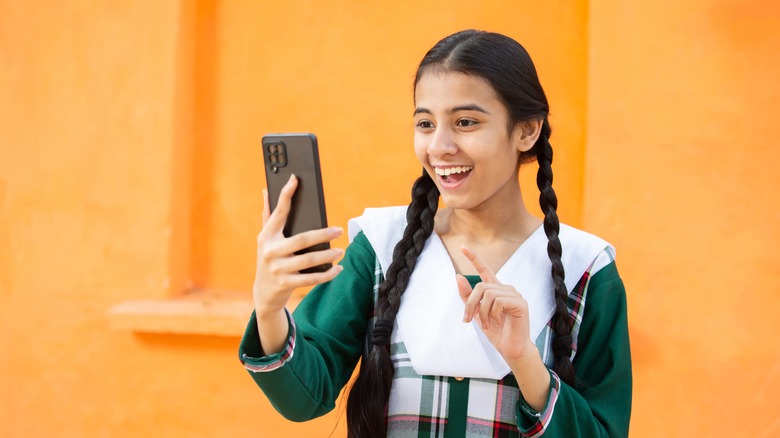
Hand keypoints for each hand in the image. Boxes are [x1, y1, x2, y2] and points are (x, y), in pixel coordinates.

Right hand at [253, 174, 343, 316]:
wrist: (263, 292)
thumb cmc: (269, 258)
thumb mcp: (265, 239)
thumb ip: (268, 216)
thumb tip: (267, 190)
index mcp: (266, 235)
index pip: (278, 212)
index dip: (286, 194)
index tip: (295, 179)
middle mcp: (270, 250)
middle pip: (302, 239)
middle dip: (323, 234)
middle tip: (339, 230)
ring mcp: (277, 269)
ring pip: (309, 260)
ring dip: (328, 256)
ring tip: (340, 251)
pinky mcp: (285, 284)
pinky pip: (311, 279)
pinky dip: (327, 274)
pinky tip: (338, 268)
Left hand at [456, 244, 535, 360]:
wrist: (510, 348)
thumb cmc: (495, 331)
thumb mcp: (476, 313)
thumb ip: (468, 296)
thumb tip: (458, 276)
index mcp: (495, 289)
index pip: (484, 270)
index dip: (473, 258)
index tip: (462, 247)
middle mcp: (505, 288)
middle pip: (480, 286)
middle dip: (470, 304)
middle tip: (468, 319)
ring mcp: (514, 294)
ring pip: (488, 294)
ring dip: (482, 312)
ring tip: (486, 324)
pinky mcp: (520, 302)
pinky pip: (498, 301)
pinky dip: (492, 314)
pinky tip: (497, 322)